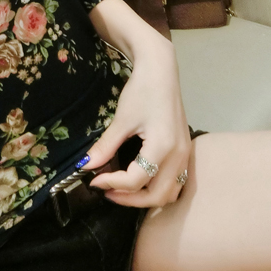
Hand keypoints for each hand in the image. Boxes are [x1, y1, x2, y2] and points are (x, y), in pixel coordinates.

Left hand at [84, 45, 191, 207]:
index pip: (137, 180)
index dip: (112, 184)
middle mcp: (179, 156)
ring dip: (146, 198)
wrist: (161, 71)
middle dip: (130, 199)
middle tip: (106, 191)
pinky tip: (139, 180)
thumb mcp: (121, 120)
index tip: (94, 180)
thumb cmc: (142, 91)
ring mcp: (185, 154)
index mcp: (163, 147)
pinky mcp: (184, 151)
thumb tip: (85, 166)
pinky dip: (157, 188)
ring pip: (170, 193)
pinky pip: (175, 181)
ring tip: (122, 189)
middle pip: (158, 195)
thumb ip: (105, 146)